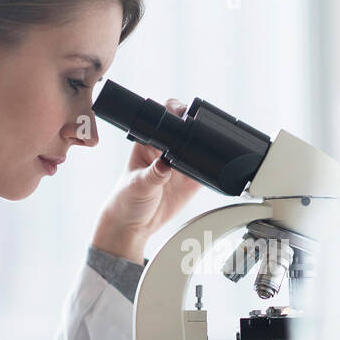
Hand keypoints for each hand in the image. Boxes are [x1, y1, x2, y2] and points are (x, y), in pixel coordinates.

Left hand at [91, 98, 203, 262]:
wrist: (133, 226)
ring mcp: (181, 165)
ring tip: (202, 161)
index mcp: (149, 143)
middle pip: (187, 129)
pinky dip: (213, 170)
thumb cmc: (126, 200)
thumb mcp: (138, 185)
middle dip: (197, 128)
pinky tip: (210, 174)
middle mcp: (166, 150)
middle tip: (198, 140)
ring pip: (200, 148)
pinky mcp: (191, 180)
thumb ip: (153, 174)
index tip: (185, 117)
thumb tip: (165, 164)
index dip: (177, 112)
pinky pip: (207, 170)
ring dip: (207, 149)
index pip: (165, 119)